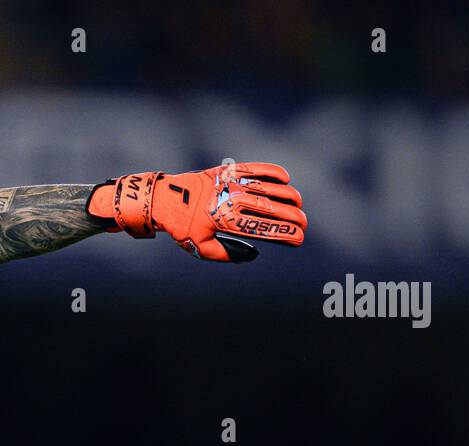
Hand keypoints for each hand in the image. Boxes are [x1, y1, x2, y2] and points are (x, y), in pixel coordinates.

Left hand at [85, 162, 306, 261]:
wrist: (165, 199)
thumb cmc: (183, 228)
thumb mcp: (201, 248)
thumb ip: (227, 254)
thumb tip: (253, 254)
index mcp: (225, 221)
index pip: (262, 228)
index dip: (284, 233)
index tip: (298, 238)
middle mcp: (230, 200)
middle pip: (270, 208)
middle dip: (292, 216)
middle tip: (304, 223)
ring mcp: (230, 183)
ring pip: (268, 187)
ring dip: (287, 195)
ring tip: (298, 203)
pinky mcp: (228, 170)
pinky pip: (256, 168)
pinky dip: (272, 171)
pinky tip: (285, 178)